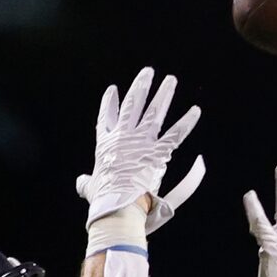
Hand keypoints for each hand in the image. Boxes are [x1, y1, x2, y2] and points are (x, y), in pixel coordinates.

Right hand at [76, 67, 204, 232]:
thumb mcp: (90, 188)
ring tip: (171, 80)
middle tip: (148, 72)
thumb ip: (86, 183)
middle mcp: (124, 136)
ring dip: (164, 93)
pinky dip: (187, 122)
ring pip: (155, 111)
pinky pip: (176, 134)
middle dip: (141, 86)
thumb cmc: (104, 199)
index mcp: (106, 143)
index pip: (106, 117)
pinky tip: (195, 111)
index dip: (109, 102)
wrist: (119, 205)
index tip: (113, 90)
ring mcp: (142, 142)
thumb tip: (81, 182)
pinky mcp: (159, 152)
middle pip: (133, 104)